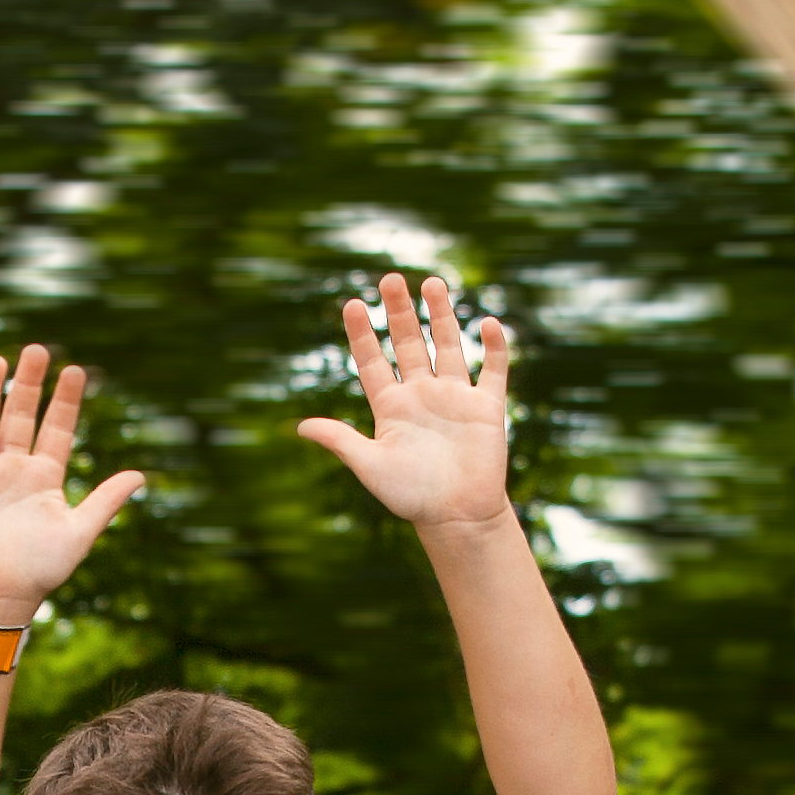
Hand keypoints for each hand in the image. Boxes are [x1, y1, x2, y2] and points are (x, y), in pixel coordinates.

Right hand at [0, 345, 146, 619]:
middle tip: (37, 350)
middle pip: (20, 416)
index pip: (56, 428)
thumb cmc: (40, 571)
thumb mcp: (79, 533)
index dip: (65, 400)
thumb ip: (105, 502)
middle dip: (28, 384)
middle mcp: (13, 469)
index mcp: (44, 477)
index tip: (76, 370)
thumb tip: (141, 475)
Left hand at [296, 275, 517, 538]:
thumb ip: (340, 441)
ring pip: (447, 345)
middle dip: (400, 312)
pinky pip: (493, 370)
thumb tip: (300, 428)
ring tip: (431, 283)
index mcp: (391, 407)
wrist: (457, 517)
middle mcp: (421, 395)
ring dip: (441, 315)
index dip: (363, 334)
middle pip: (408, 343)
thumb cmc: (410, 496)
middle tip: (390, 278)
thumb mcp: (370, 466)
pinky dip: (494, 347)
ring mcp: (455, 398)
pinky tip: (488, 323)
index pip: (373, 362)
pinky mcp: (486, 407)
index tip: (352, 304)